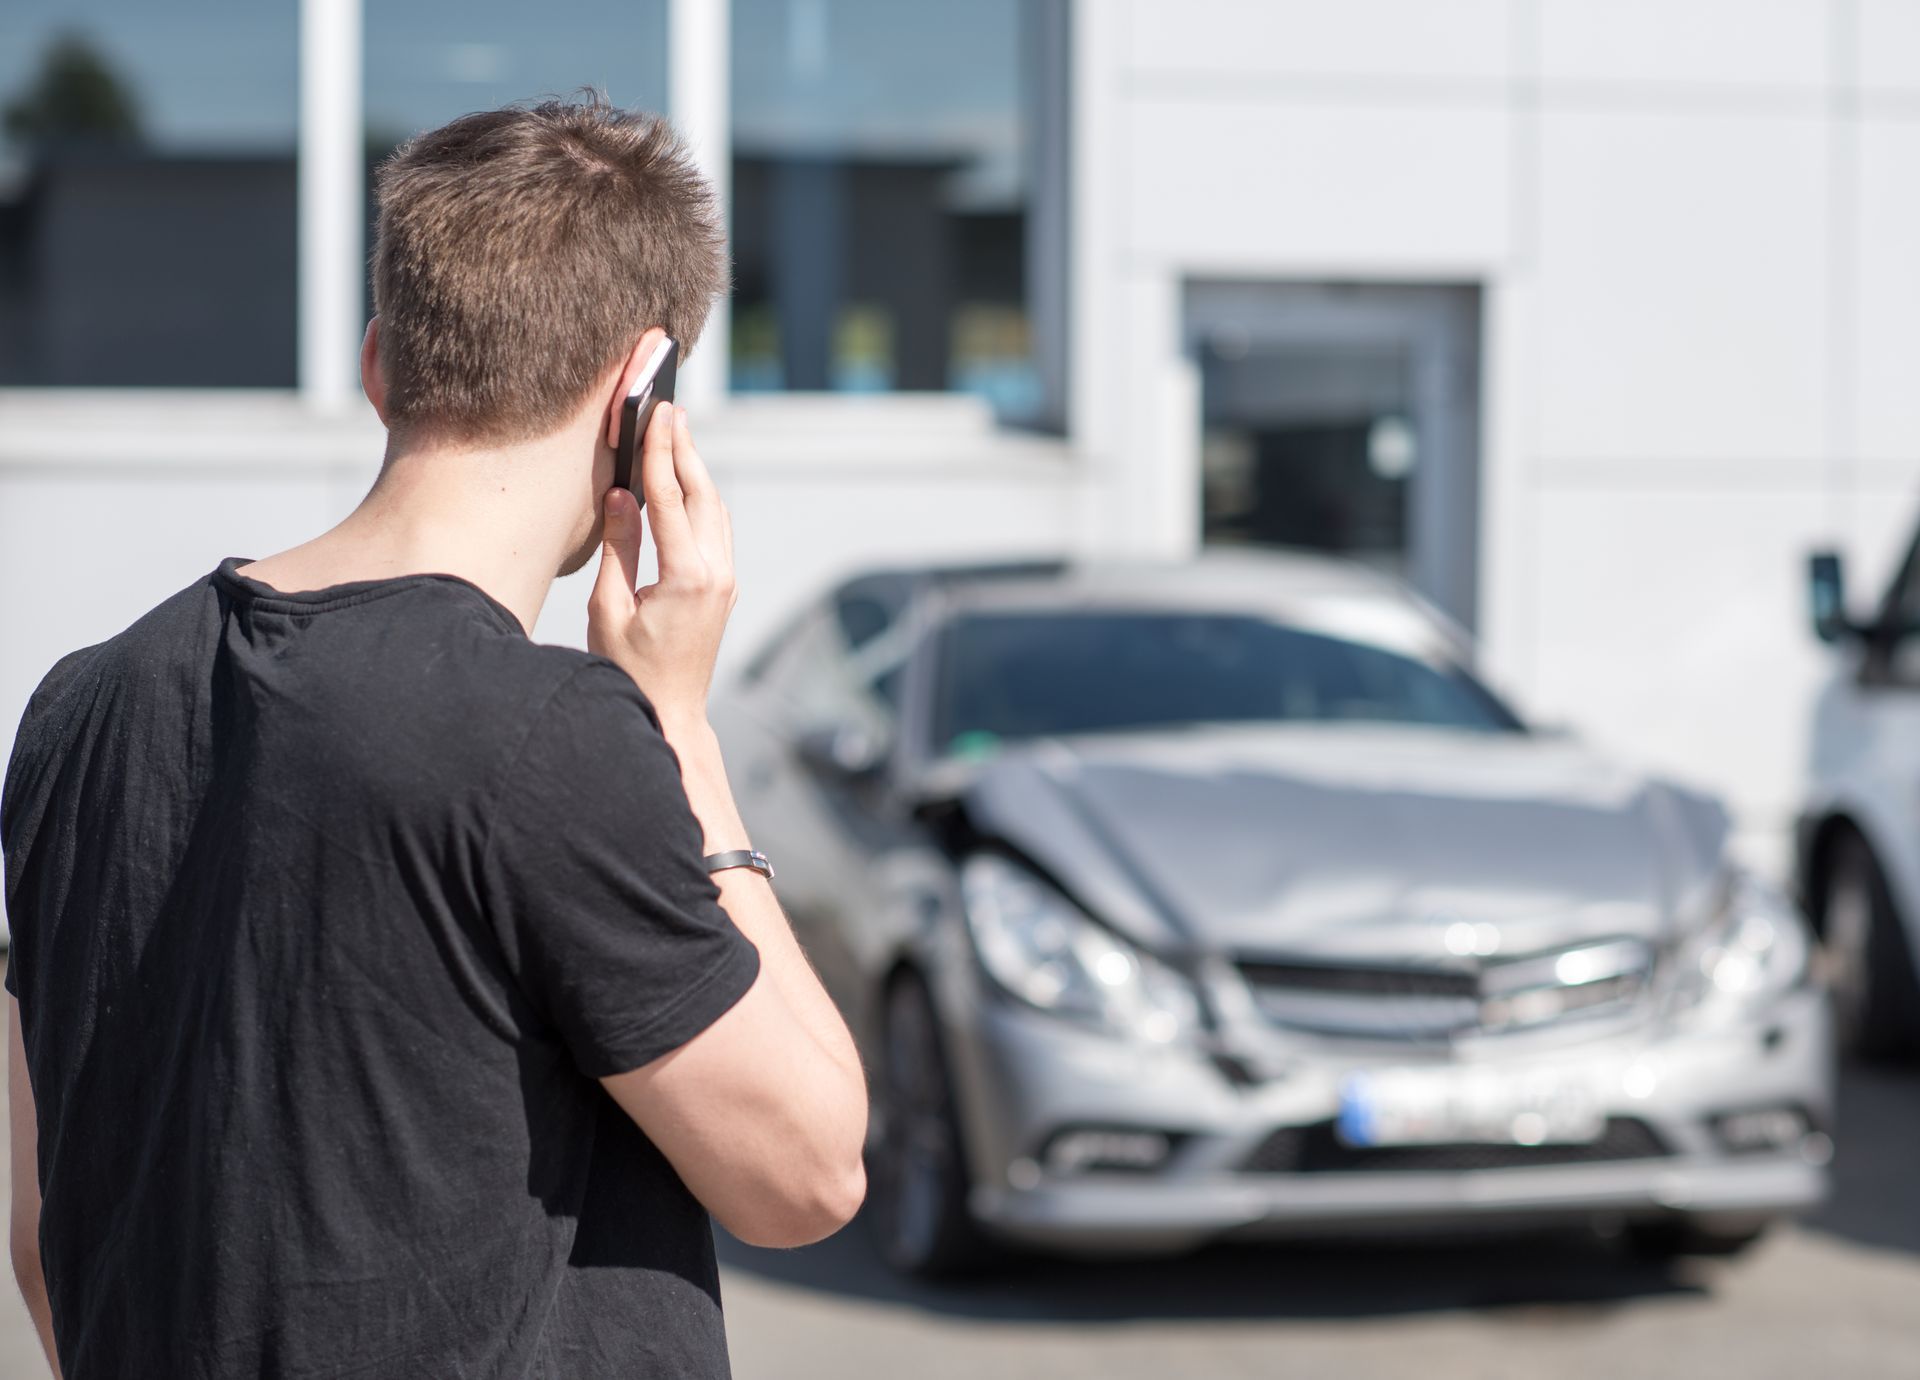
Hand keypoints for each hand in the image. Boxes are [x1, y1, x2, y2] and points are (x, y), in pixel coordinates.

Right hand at [589, 403, 735, 728]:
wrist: (670, 715)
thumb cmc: (629, 671)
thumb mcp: (610, 608)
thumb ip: (619, 546)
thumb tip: (622, 494)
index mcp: (686, 576)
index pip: (670, 498)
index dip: (660, 452)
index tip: (657, 414)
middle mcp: (717, 573)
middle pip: (702, 494)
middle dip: (685, 449)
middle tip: (671, 409)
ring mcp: (726, 581)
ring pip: (716, 510)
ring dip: (696, 471)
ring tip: (677, 434)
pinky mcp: (724, 588)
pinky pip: (717, 531)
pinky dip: (701, 500)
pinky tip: (685, 482)